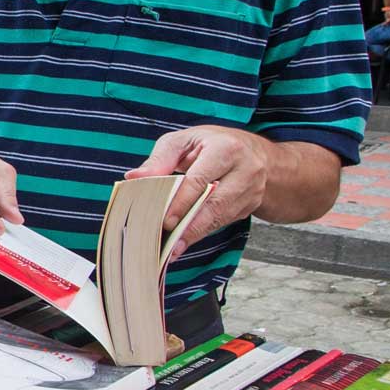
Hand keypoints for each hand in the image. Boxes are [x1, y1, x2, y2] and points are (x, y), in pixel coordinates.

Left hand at [125, 125, 271, 258]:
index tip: (165, 221)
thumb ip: (161, 159)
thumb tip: (135, 177)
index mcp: (226, 149)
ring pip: (221, 217)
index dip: (181, 202)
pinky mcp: (250, 205)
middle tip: (168, 243)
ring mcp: (251, 190)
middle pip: (214, 204)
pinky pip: (224, 222)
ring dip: (196, 234)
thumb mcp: (185, 141)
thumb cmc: (212, 143)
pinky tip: (185, 241)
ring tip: (174, 248)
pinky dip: (203, 232)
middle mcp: (245, 170)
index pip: (200, 180)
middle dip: (190, 226)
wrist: (254, 152)